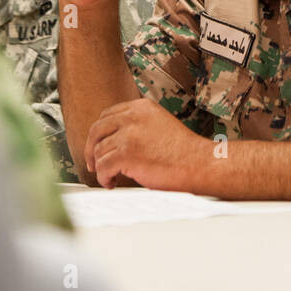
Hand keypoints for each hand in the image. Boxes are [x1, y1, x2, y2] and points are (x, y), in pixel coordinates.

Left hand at [85, 99, 208, 190]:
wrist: (199, 164)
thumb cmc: (183, 151)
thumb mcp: (159, 125)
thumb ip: (138, 125)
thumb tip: (115, 139)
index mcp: (141, 107)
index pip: (107, 115)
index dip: (99, 133)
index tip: (99, 146)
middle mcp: (133, 117)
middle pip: (97, 130)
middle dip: (92, 149)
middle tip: (94, 163)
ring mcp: (129, 134)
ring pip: (99, 151)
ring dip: (101, 167)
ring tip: (110, 177)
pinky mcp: (126, 154)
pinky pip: (103, 167)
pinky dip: (104, 178)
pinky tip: (112, 182)